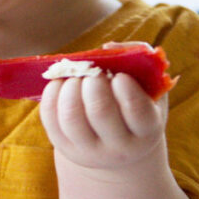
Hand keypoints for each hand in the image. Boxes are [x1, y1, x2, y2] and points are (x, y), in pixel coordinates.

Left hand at [38, 69, 167, 174]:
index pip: (138, 111)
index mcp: (146, 132)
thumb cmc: (135, 104)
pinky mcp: (64, 146)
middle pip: (100, 111)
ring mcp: (89, 150)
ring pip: (71, 117)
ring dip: (70, 87)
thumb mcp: (149, 86)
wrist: (118, 145)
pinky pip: (50, 117)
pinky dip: (52, 92)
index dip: (126, 89)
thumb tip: (108, 48)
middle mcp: (119, 148)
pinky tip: (61, 83)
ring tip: (77, 77)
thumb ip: (138, 59)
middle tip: (94, 74)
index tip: (120, 76)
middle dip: (93, 82)